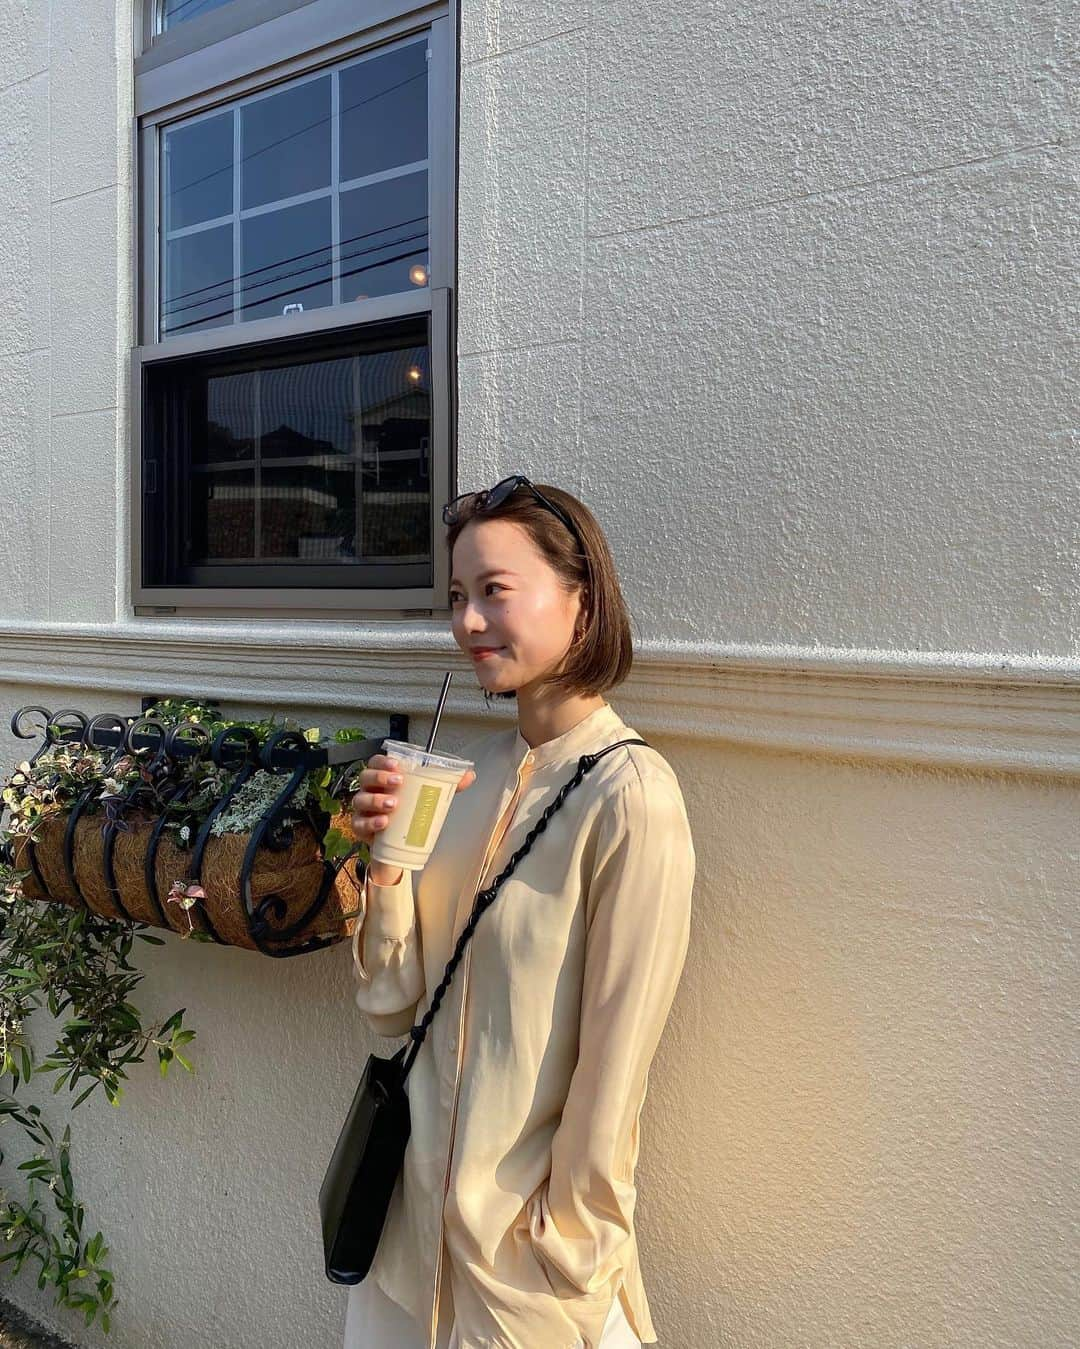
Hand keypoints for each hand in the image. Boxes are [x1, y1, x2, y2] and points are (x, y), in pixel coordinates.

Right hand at [350, 753, 476, 885]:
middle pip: (366, 777)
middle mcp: (370, 792)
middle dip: (380, 777)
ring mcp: (363, 811)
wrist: (399, 847)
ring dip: (376, 800)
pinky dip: (370, 823)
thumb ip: (448, 785)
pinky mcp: (362, 830)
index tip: (397, 764)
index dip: (383, 761)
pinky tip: (383, 823)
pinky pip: (359, 825)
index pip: (376, 763)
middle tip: (398, 782)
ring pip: (360, 800)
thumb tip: (469, 775)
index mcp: (384, 779)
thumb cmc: (409, 815)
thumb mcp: (428, 798)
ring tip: (393, 805)